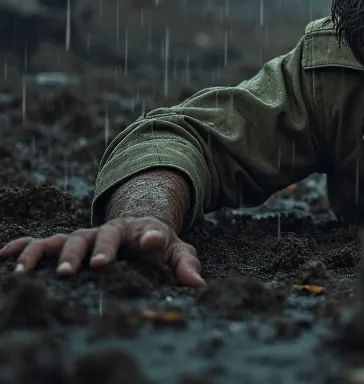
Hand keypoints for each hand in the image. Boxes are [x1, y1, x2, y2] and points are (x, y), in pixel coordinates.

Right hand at [0, 217, 204, 287]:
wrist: (137, 225)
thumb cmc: (157, 243)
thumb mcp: (176, 249)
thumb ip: (185, 264)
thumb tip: (198, 284)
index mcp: (139, 231)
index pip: (146, 232)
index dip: (150, 237)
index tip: (151, 241)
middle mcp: (108, 231)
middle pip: (97, 237)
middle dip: (91, 251)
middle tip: (88, 267)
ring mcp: (85, 236)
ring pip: (64, 240)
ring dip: (45, 253)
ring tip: (27, 271)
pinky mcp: (67, 242)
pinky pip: (41, 241)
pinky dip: (22, 246)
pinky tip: (3, 256)